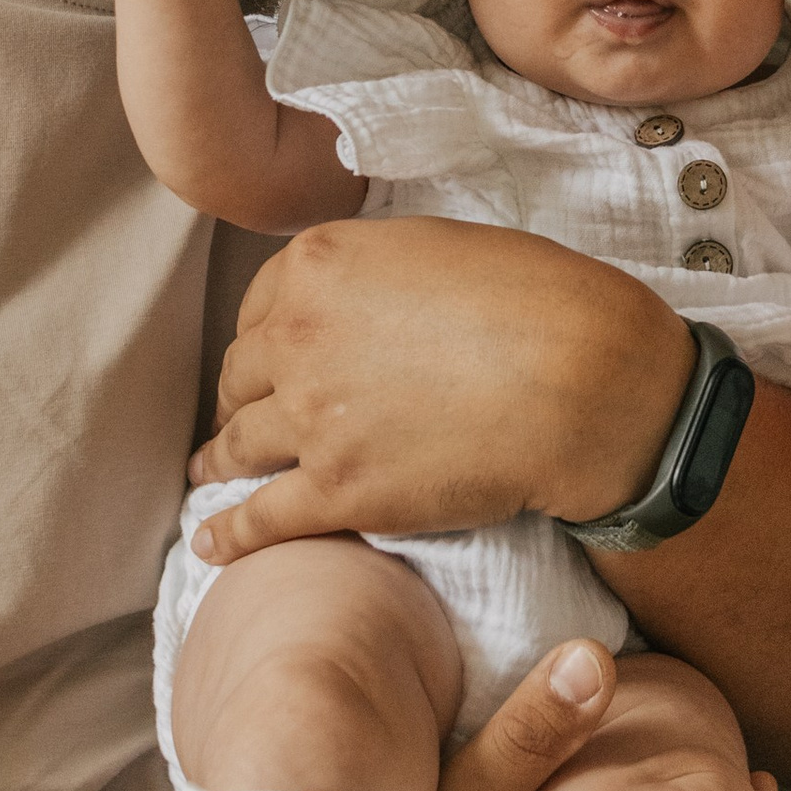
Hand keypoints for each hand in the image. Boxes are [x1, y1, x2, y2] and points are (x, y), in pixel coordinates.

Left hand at [187, 218, 694, 559]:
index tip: (266, 358)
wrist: (581, 379)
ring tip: (210, 469)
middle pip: (243, 373)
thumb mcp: (439, 246)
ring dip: (221, 458)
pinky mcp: (336, 491)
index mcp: (319, 265)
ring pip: (240, 444)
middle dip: (243, 396)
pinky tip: (209, 544)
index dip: (262, 337)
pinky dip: (229, 535)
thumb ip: (377, 269)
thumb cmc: (538, 302)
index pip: (259, 307)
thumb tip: (365, 293)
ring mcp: (311, 418)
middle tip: (244, 414)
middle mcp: (297, 336)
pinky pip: (261, 519)